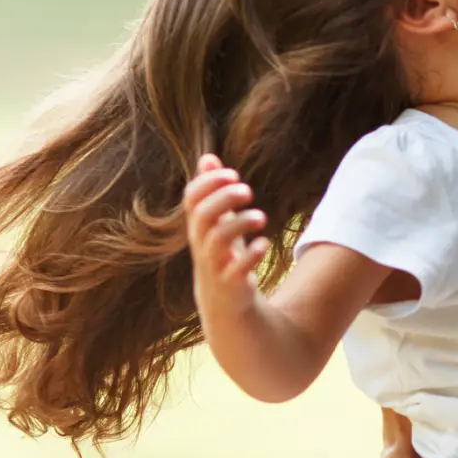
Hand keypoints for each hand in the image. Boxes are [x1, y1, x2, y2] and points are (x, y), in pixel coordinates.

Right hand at [184, 153, 269, 311]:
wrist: (223, 300)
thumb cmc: (220, 252)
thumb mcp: (216, 221)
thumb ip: (212, 190)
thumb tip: (208, 158)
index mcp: (198, 225)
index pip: (192, 198)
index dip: (208, 183)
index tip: (233, 174)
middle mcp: (201, 242)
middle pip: (203, 216)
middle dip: (223, 199)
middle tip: (247, 190)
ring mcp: (214, 263)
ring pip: (218, 240)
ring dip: (240, 223)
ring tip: (261, 217)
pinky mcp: (230, 282)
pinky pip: (236, 269)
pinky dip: (251, 255)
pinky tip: (264, 244)